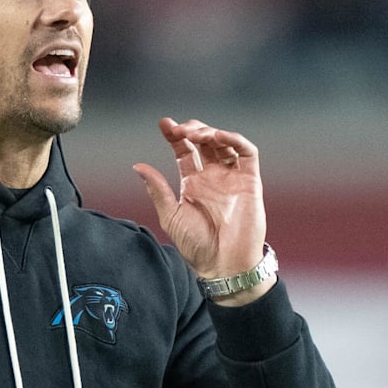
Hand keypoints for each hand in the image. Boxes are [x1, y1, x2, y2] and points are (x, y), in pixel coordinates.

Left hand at [133, 118, 267, 294]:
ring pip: (224, 143)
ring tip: (195, 134)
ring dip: (210, 132)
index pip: (183, 151)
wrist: (224, 264)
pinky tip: (219, 137)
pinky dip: (235, 140)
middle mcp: (212, 176)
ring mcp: (232, 177)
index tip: (164, 123)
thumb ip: (157, 190)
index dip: (174, 136)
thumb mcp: (171, 215)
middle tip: (179, 129)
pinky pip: (247, 153)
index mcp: (192, 183)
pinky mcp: (250, 181)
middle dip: (191, 129)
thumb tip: (138, 166)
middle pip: (203, 142)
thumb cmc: (196, 245)